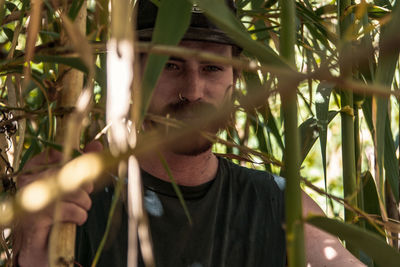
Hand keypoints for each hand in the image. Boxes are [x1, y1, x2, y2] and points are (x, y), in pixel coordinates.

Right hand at [16, 141, 101, 266]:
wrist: (41, 241)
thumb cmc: (57, 208)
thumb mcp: (69, 183)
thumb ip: (81, 162)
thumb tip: (96, 144)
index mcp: (33, 168)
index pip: (58, 154)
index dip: (77, 163)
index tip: (82, 174)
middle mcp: (29, 180)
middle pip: (69, 172)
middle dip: (85, 185)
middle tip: (84, 196)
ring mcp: (32, 198)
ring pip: (73, 191)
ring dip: (85, 202)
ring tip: (81, 208)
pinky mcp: (37, 217)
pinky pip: (70, 210)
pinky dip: (80, 215)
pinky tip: (77, 219)